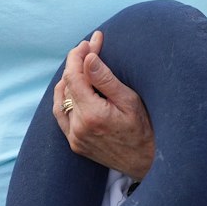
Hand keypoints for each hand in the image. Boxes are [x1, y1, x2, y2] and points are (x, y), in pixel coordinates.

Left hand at [53, 30, 154, 181]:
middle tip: (89, 49)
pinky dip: (64, 98)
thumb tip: (88, 58)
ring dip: (68, 79)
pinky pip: (61, 115)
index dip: (78, 56)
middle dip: (76, 64)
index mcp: (92, 114)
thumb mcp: (129, 100)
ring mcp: (74, 137)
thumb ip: (105, 79)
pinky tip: (72, 88)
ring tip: (80, 65)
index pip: (74, 76)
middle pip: (67, 85)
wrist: (146, 163)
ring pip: (60, 99)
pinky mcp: (75, 144)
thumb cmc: (143, 129)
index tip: (88, 42)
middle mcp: (78, 127)